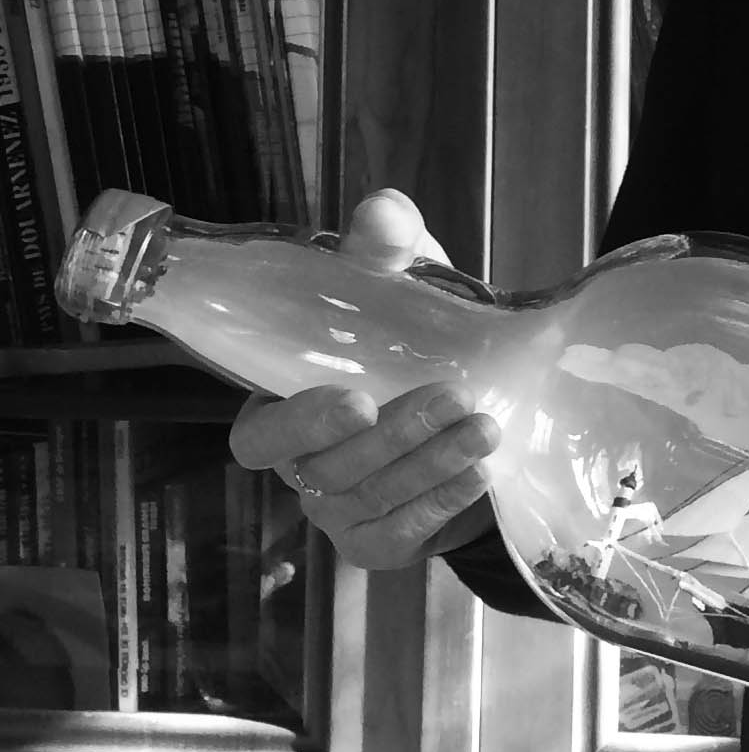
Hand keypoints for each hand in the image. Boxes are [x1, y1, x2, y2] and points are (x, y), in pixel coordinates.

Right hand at [226, 190, 501, 571]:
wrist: (477, 400)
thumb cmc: (417, 338)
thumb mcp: (405, 286)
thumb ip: (385, 250)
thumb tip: (383, 210)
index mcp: (284, 404)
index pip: (259, 434)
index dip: (301, 422)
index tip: (357, 400)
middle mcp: (303, 465)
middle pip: (326, 468)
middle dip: (392, 435)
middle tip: (453, 397)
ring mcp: (339, 510)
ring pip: (371, 500)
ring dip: (431, 465)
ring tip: (486, 428)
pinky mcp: (382, 540)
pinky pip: (400, 534)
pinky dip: (442, 504)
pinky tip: (480, 475)